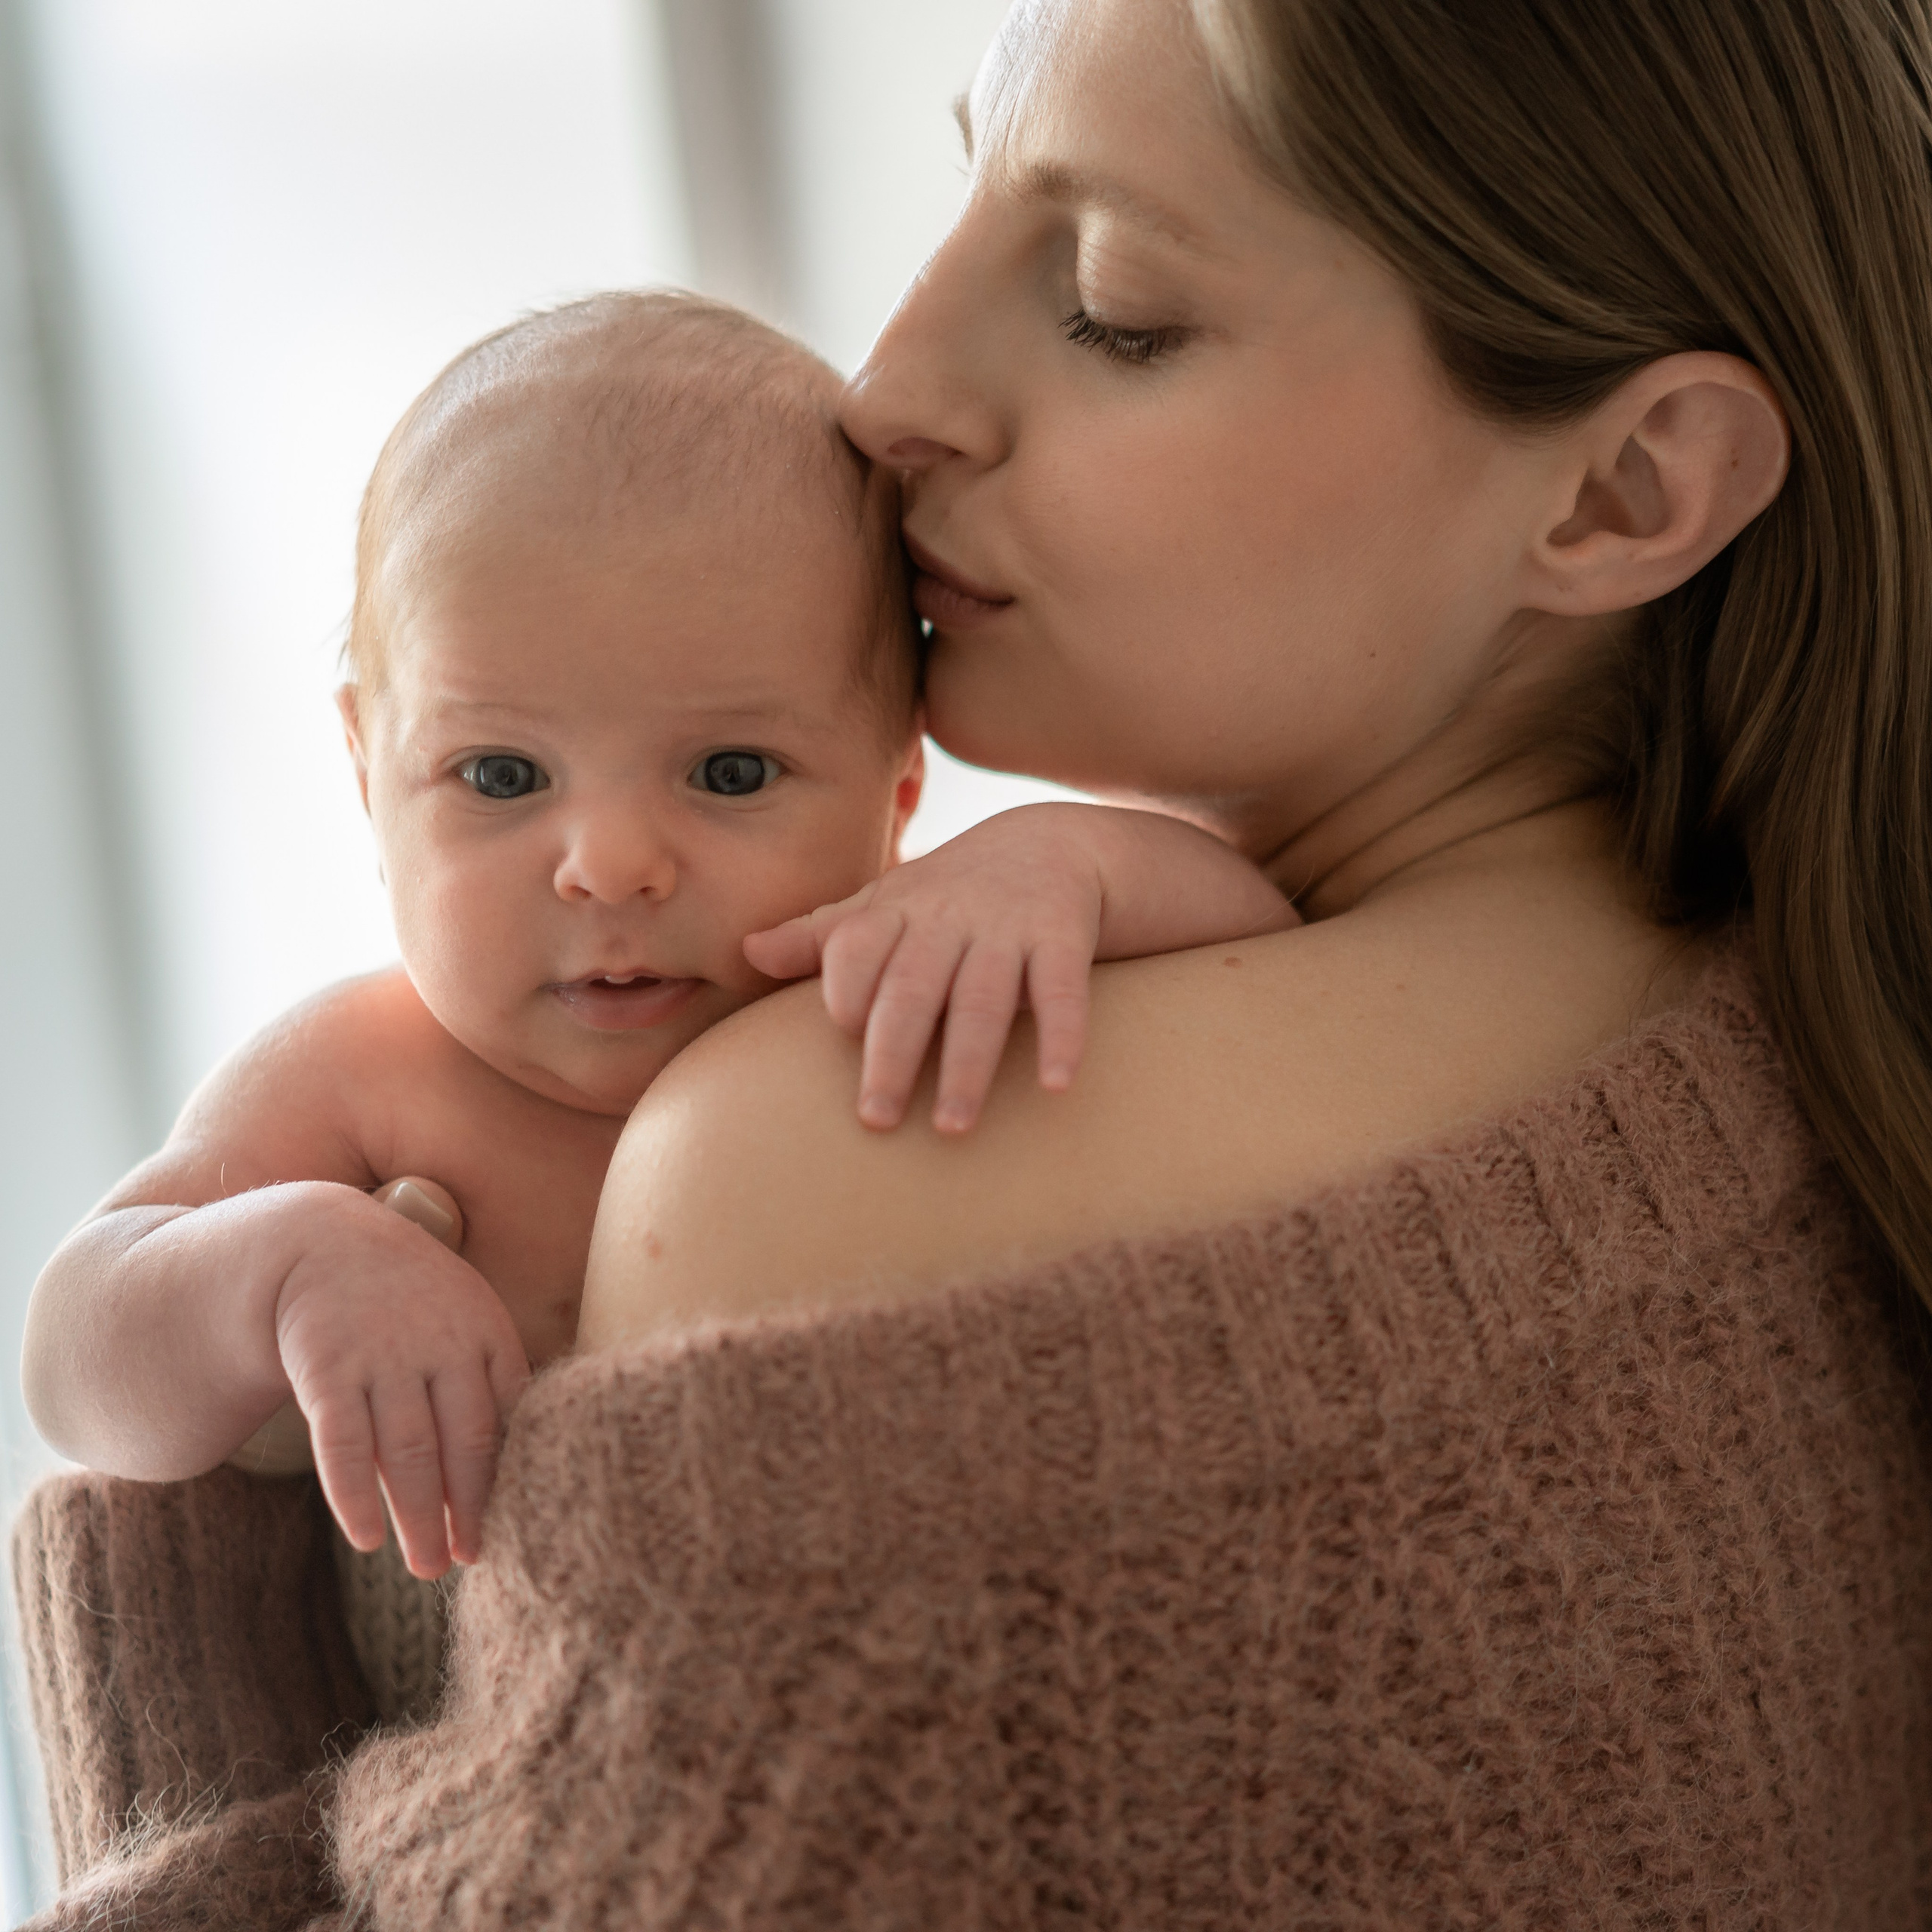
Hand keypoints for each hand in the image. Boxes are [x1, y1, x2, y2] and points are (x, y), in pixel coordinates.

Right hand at [273, 1186, 527, 1577]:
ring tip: (427, 1567)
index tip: (519, 1526)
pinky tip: (365, 1538)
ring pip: (406, 1450)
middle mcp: (439, 1345)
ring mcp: (382, 1356)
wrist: (322, 1241)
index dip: (510, 1476)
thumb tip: (524, 1462)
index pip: (508, 1416)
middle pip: (462, 1442)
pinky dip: (353, 1494)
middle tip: (469, 1561)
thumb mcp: (465, 1318)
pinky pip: (342, 1442)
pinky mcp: (326, 1368)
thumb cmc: (411, 1300)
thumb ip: (490, 1379)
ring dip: (417, 1516)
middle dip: (468, 1509)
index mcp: (485, 1332)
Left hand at [744, 812, 1103, 1134]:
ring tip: (952, 1126)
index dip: (849, 985)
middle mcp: (948, 917)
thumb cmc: (949, 894)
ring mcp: (1007, 927)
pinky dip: (1062, 1035)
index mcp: (896, 910)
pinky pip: (1063, 989)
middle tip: (876, 1118)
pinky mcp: (1063, 937)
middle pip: (914, 985)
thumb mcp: (885, 904)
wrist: (1054, 843)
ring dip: (968, 1063)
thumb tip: (747, 953)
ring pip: (983, 998)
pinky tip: (1057, 1085)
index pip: (859, 945)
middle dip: (893, 1052)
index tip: (840, 1031)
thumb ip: (822, 936)